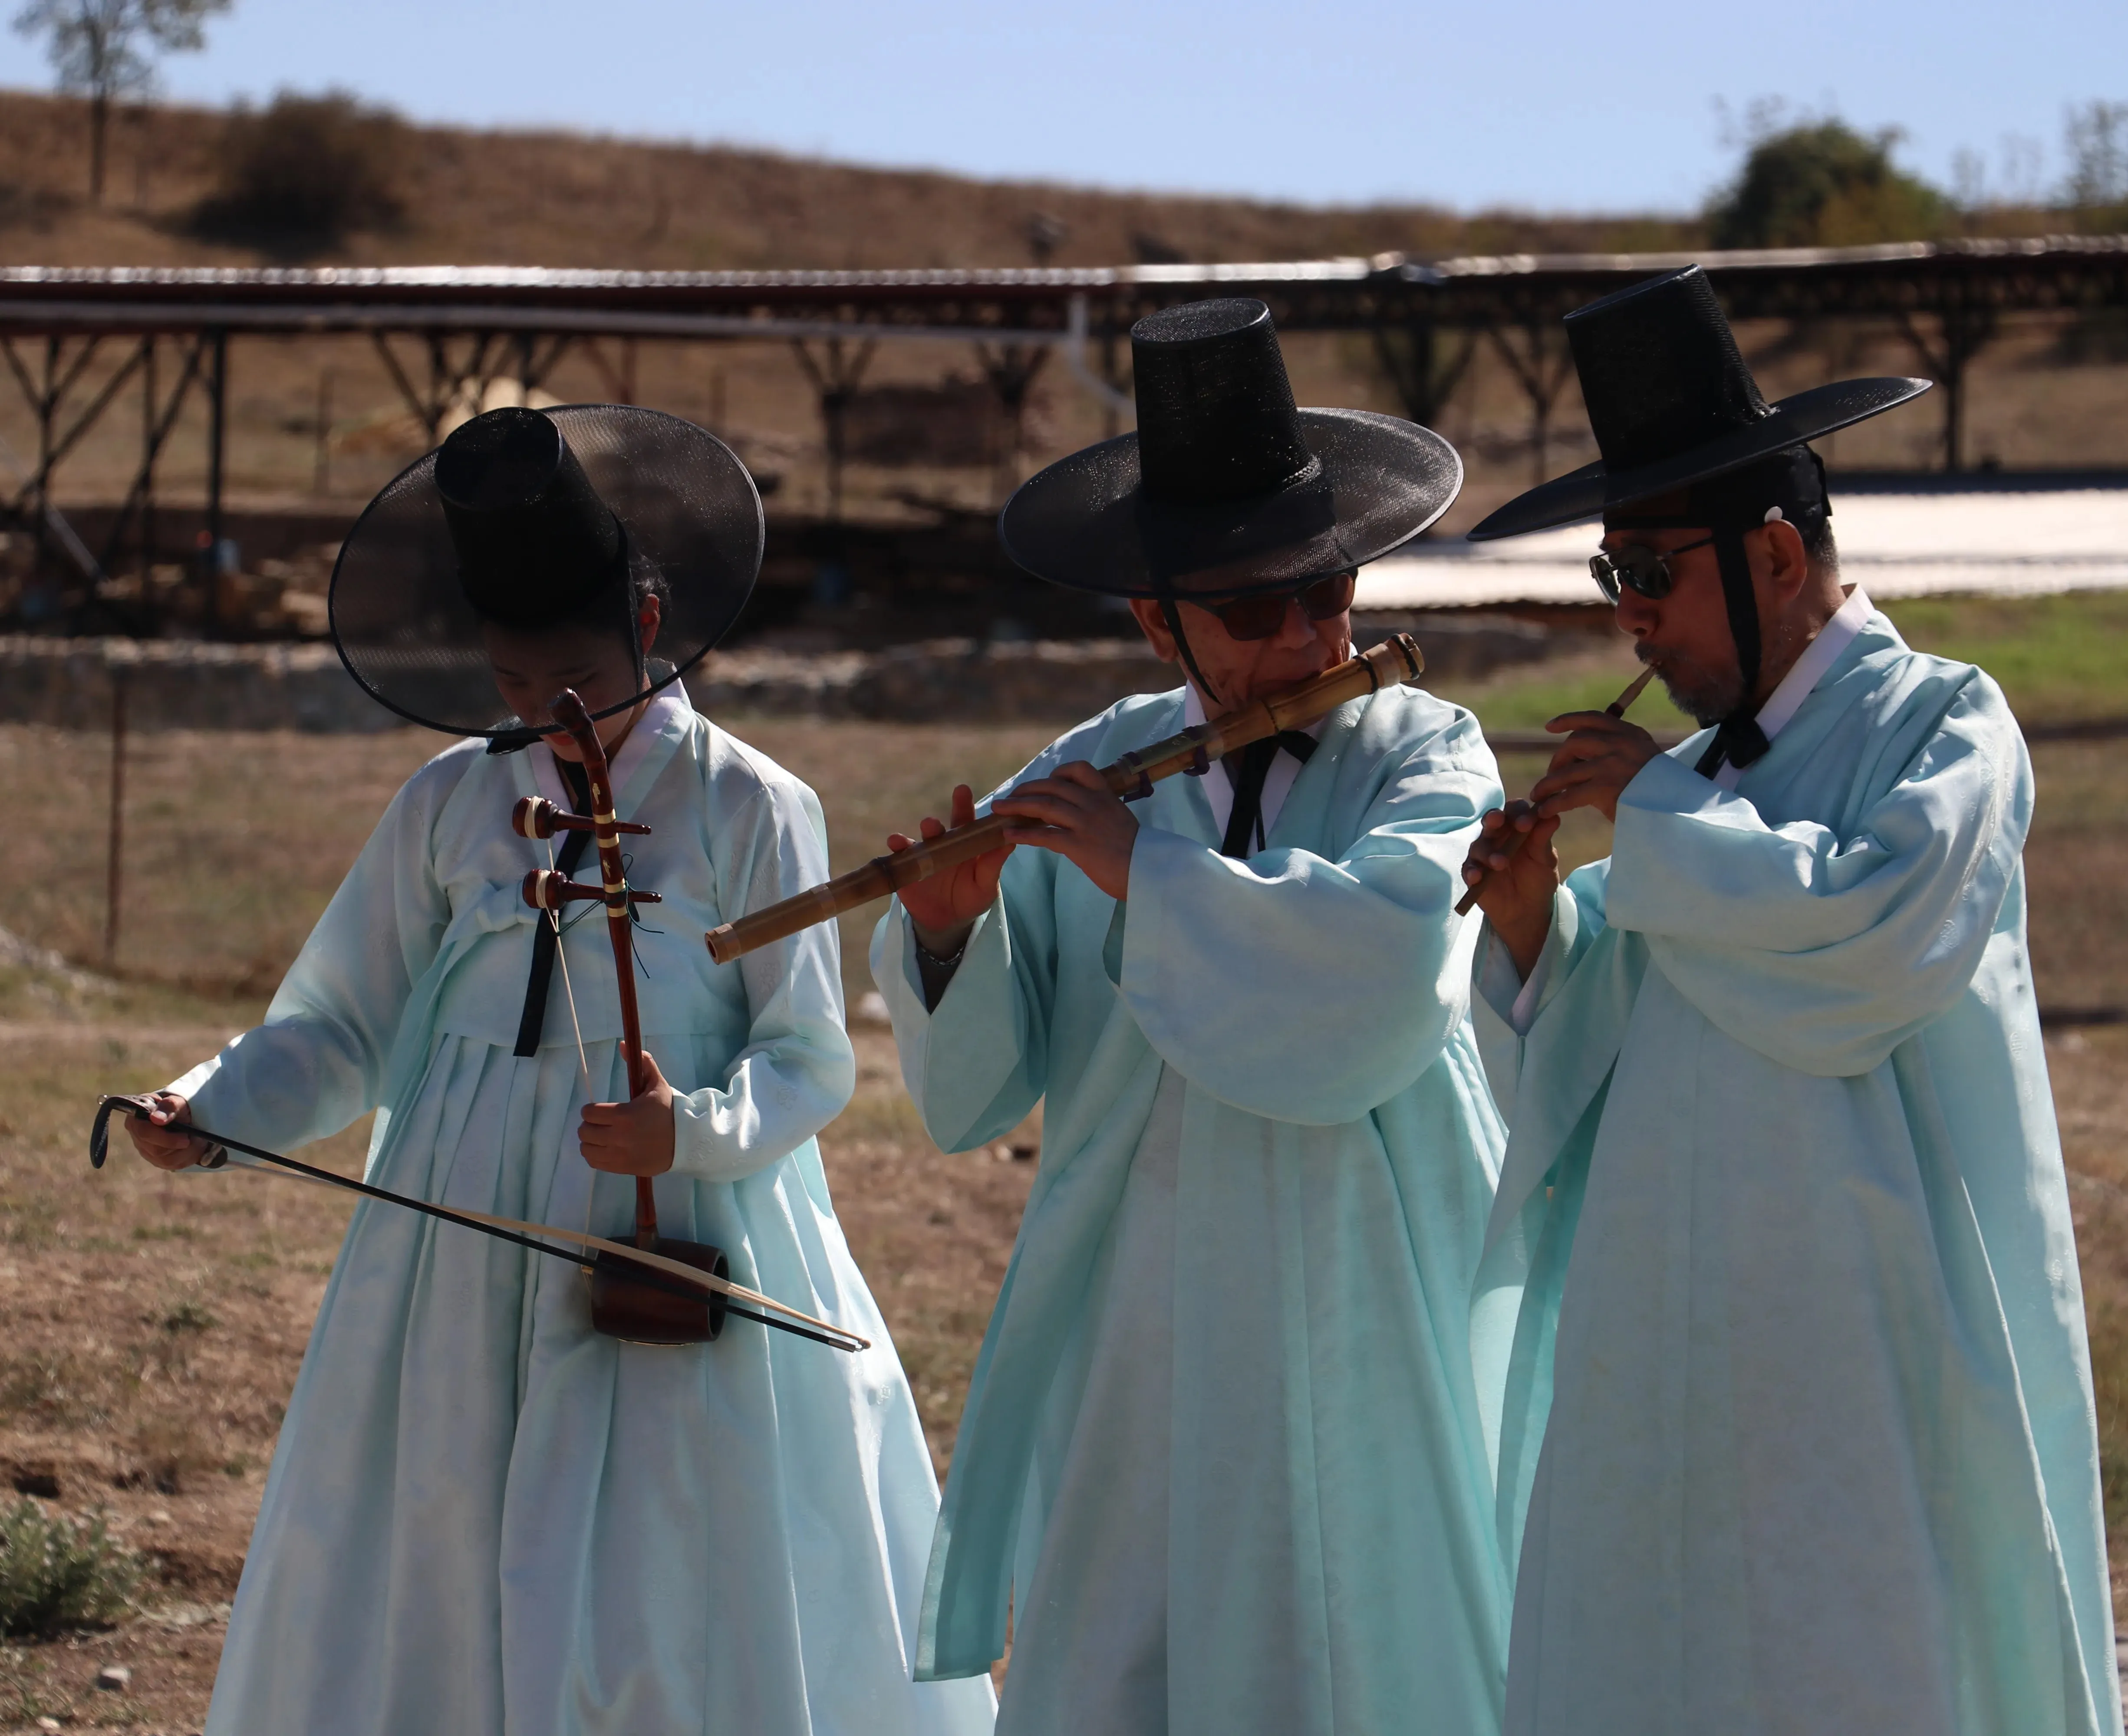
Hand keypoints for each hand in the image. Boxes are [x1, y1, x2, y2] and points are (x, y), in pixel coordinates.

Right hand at [125, 1092, 215, 1171]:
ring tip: (197, 1140)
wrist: (184, 1115)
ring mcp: (145, 1149)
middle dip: (180, 1146)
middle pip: (156, 1150)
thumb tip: (156, 1118)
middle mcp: (137, 1136)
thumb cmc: (178, 1107)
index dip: (166, 1138)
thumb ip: (170, 1106)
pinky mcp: (156, 1159)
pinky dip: (188, 1157)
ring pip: (165, 1161)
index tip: (186, 1136)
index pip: (145, 1133)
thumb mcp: (178, 1102)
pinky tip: (194, 1147)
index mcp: (137, 1119)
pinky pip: (172, 1165)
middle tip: (196, 1137)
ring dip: (187, 1152)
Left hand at [579, 1049, 675, 1175]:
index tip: (601, 1109)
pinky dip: (595, 1155)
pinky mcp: (622, 1168)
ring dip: (591, 1141)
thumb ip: (642, 1064)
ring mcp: (619, 1155)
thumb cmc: (668, 1112)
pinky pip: (594, 1162)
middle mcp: (619, 1137)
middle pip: (584, 1131)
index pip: (589, 1112)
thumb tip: (622, 1044)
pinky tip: (606, 1148)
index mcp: (625, 1115)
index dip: (591, 1109)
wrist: (685, 1142)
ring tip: (603, 1136)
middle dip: (590, 1124)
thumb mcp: (657, 1085)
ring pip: (586, 1148)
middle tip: (602, 1122)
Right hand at [889, 783, 1014, 955]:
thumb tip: (1011, 842)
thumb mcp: (985, 886)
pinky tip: (895, 842)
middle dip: (957, 806)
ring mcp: (925, 853)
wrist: (947, 922)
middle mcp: (945, 843)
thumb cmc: (971, 899)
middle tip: (962, 792)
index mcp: (966, 844)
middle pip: (952, 820)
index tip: (969, 790)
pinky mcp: (907, 867)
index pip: (970, 821)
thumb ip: (992, 865)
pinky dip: (897, 846)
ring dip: (928, 827)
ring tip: (930, 825)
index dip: (970, 805)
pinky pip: (900, 854)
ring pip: (925, 836)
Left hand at [991, 761, 1136, 901]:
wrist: (1149, 872)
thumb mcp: (1122, 822)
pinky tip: (1009, 835)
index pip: (1080, 769)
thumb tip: (1086, 814)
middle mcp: (1094, 805)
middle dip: (1026, 789)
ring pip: (1045, 806)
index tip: (1047, 781)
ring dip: (1017, 807)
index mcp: (1106, 796)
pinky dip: (1023, 834)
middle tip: (1009, 797)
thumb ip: (1103, 813)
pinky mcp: (1079, 846)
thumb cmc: (1138, 853)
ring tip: (998, 811)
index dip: (1058, 772)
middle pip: (1053, 786)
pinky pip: (1045, 835)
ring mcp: (1086, 824)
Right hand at [1461, 800, 1561, 979]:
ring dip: (1487, 852)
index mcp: (1516, 828)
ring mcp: (1483, 854)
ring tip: (1500, 864)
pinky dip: (1472, 871)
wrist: (1528, 910)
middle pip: (1491, 820)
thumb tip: (1553, 817)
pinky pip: (1468, 869)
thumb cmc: (1538, 879)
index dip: (1518, 812)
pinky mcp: (1472, 872)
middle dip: (1494, 819)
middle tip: (1498, 821)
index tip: (1527, 823)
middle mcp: (1497, 836)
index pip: (1514, 810)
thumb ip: (1543, 840)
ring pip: (1478, 845)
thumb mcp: (1545, 860)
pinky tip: (1477, 877)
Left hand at [1526, 712, 1662, 823]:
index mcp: (1630, 734)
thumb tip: (1580, 752)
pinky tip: (1546, 811)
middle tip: (1551, 776)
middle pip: (1574, 742)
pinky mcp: (1605, 788)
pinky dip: (1554, 803)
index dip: (1569, 719)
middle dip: (1558, 759)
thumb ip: (1617, 750)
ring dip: (1547, 785)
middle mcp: (1620, 744)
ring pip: (1567, 771)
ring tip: (1538, 797)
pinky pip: (1569, 794)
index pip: (1593, 718)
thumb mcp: (1642, 759)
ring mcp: (1611, 764)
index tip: (1549, 727)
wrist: (1677, 810)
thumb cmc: (1657, 790)